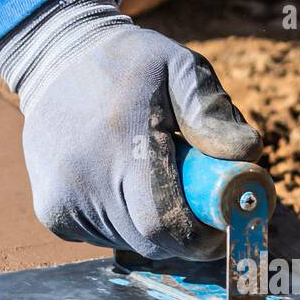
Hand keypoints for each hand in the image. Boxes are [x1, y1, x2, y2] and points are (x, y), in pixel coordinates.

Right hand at [0, 0, 261, 260]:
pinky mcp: (52, 211)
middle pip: (150, 241)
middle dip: (184, 234)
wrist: (56, 58)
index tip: (223, 227)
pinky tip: (123, 184)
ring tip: (157, 182)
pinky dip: (125, 222)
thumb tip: (247, 153)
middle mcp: (84, 178)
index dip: (200, 238)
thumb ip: (212, 109)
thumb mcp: (179, 66)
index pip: (165, 224)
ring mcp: (62, 199)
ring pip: (128, 241)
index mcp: (121, 141)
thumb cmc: (130, 63)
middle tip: (200, 205)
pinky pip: (104, 236)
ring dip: (154, 227)